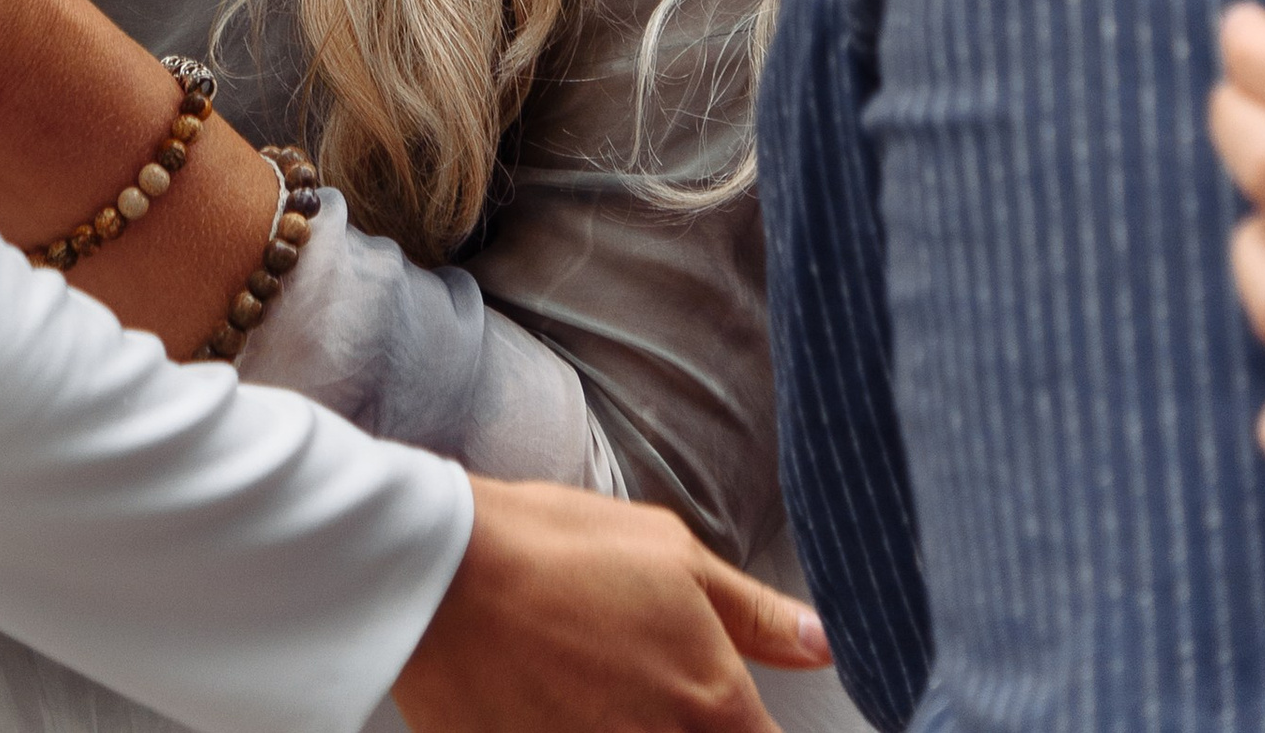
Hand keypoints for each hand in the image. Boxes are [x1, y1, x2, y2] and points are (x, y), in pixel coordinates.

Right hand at [390, 480, 829, 732]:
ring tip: (597, 688)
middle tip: (647, 682)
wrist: (441, 577)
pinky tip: (563, 703)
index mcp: (714, 705)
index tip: (733, 710)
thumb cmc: (557, 550)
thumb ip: (754, 614)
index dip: (756, 731)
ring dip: (637, 725)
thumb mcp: (670, 554)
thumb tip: (822, 646)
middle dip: (696, 725)